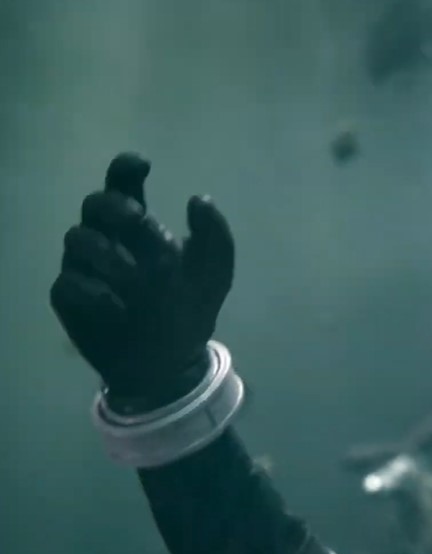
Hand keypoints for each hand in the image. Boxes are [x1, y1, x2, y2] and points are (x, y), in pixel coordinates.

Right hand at [50, 153, 234, 412]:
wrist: (171, 361)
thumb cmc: (188, 309)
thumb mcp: (214, 275)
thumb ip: (215, 236)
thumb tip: (199, 198)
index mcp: (140, 228)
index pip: (124, 185)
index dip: (125, 168)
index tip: (143, 165)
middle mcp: (109, 240)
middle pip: (94, 204)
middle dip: (113, 205)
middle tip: (139, 218)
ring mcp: (86, 268)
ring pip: (76, 238)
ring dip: (107, 252)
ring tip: (135, 277)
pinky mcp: (71, 299)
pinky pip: (67, 283)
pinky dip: (92, 291)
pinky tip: (116, 306)